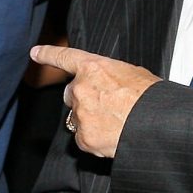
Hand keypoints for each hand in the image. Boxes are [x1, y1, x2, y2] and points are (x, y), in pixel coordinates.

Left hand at [30, 45, 159, 157]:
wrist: (157, 124)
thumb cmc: (151, 97)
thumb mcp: (132, 73)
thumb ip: (110, 76)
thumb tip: (108, 84)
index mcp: (93, 67)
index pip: (65, 57)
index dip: (48, 54)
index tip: (34, 52)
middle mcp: (81, 88)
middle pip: (71, 94)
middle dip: (83, 99)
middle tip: (106, 106)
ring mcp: (80, 114)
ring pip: (78, 118)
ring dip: (90, 120)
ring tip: (115, 122)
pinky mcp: (83, 138)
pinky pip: (83, 138)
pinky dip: (94, 139)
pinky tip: (113, 136)